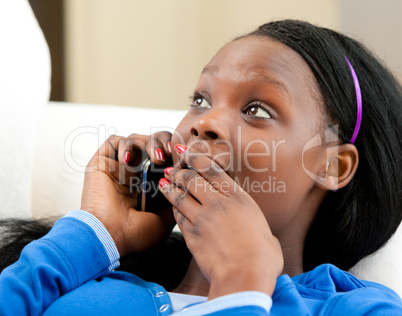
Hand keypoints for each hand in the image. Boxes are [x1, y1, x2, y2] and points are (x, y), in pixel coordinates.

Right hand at [81, 132, 175, 256]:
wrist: (109, 236)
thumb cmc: (135, 233)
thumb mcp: (166, 220)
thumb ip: (176, 201)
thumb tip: (188, 184)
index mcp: (150, 182)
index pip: (166, 155)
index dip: (175, 151)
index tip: (184, 157)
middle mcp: (135, 171)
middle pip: (153, 141)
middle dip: (164, 142)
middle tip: (170, 153)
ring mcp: (119, 166)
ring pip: (137, 138)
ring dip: (149, 143)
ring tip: (156, 158)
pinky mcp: (102, 161)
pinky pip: (115, 141)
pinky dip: (125, 145)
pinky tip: (129, 161)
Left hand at [160, 145, 283, 298]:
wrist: (244, 276)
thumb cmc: (262, 256)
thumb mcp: (263, 230)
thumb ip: (253, 223)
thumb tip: (257, 231)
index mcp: (237, 197)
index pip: (211, 170)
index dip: (196, 158)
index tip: (186, 152)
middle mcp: (217, 203)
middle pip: (191, 180)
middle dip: (180, 172)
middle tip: (173, 169)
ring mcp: (201, 218)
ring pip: (180, 196)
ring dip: (171, 188)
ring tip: (164, 183)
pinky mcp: (191, 235)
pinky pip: (178, 217)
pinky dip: (174, 210)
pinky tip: (173, 208)